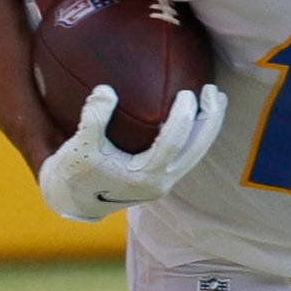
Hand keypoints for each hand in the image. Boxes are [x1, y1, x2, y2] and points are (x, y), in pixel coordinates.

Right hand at [36, 84, 226, 222]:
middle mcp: (160, 183)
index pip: (172, 144)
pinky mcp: (161, 178)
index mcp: (144, 177)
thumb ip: (93, 119)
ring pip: (195, 153)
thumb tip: (106, 89)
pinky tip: (197, 114)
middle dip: (210, 120)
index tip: (187, 92)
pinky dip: (195, 133)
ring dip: (207, 127)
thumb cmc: (75, 173)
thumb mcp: (79, 147)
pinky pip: (186, 153)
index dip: (183, 117)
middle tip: (213, 91)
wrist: (73, 201)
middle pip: (196, 150)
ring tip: (217, 100)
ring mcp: (163, 182)